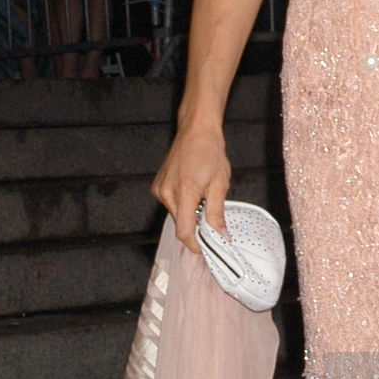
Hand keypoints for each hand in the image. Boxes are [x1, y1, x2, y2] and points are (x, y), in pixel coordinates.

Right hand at [152, 119, 230, 251]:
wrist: (196, 130)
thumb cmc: (209, 151)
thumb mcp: (220, 184)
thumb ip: (217, 213)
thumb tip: (220, 235)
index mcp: (184, 192)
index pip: (184, 232)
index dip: (195, 244)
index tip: (206, 248)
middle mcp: (167, 192)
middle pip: (181, 224)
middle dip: (196, 227)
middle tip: (212, 219)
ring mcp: (160, 189)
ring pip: (176, 215)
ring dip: (190, 214)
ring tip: (203, 197)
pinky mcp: (158, 186)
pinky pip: (171, 204)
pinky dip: (183, 204)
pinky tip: (193, 191)